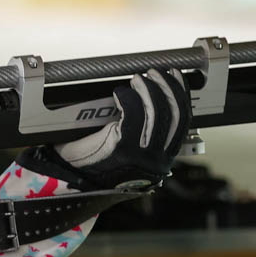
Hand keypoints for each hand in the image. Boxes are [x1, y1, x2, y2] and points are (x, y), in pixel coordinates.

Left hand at [54, 68, 190, 188]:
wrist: (72, 182)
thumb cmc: (96, 164)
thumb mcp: (129, 150)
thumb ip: (144, 132)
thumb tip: (155, 96)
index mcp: (163, 160)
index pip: (183, 122)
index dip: (182, 94)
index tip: (175, 76)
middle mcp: (157, 160)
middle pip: (174, 114)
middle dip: (167, 87)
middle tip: (154, 73)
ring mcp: (140, 156)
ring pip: (156, 112)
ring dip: (148, 89)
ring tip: (137, 79)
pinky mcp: (121, 149)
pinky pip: (132, 114)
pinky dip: (128, 98)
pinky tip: (120, 93)